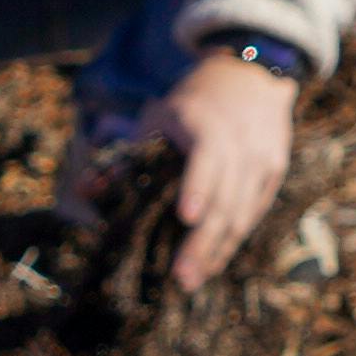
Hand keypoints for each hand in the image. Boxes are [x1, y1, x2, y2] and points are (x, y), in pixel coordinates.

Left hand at [132, 53, 300, 288]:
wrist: (251, 74)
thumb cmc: (191, 103)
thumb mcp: (156, 118)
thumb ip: (125, 157)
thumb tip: (81, 191)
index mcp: (205, 123)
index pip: (205, 157)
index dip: (197, 186)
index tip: (186, 217)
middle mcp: (239, 141)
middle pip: (224, 198)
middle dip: (202, 242)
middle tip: (181, 278)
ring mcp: (262, 157)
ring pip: (242, 213)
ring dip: (217, 250)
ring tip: (192, 281)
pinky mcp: (274, 170)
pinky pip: (253, 212)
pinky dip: (233, 240)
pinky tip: (213, 262)